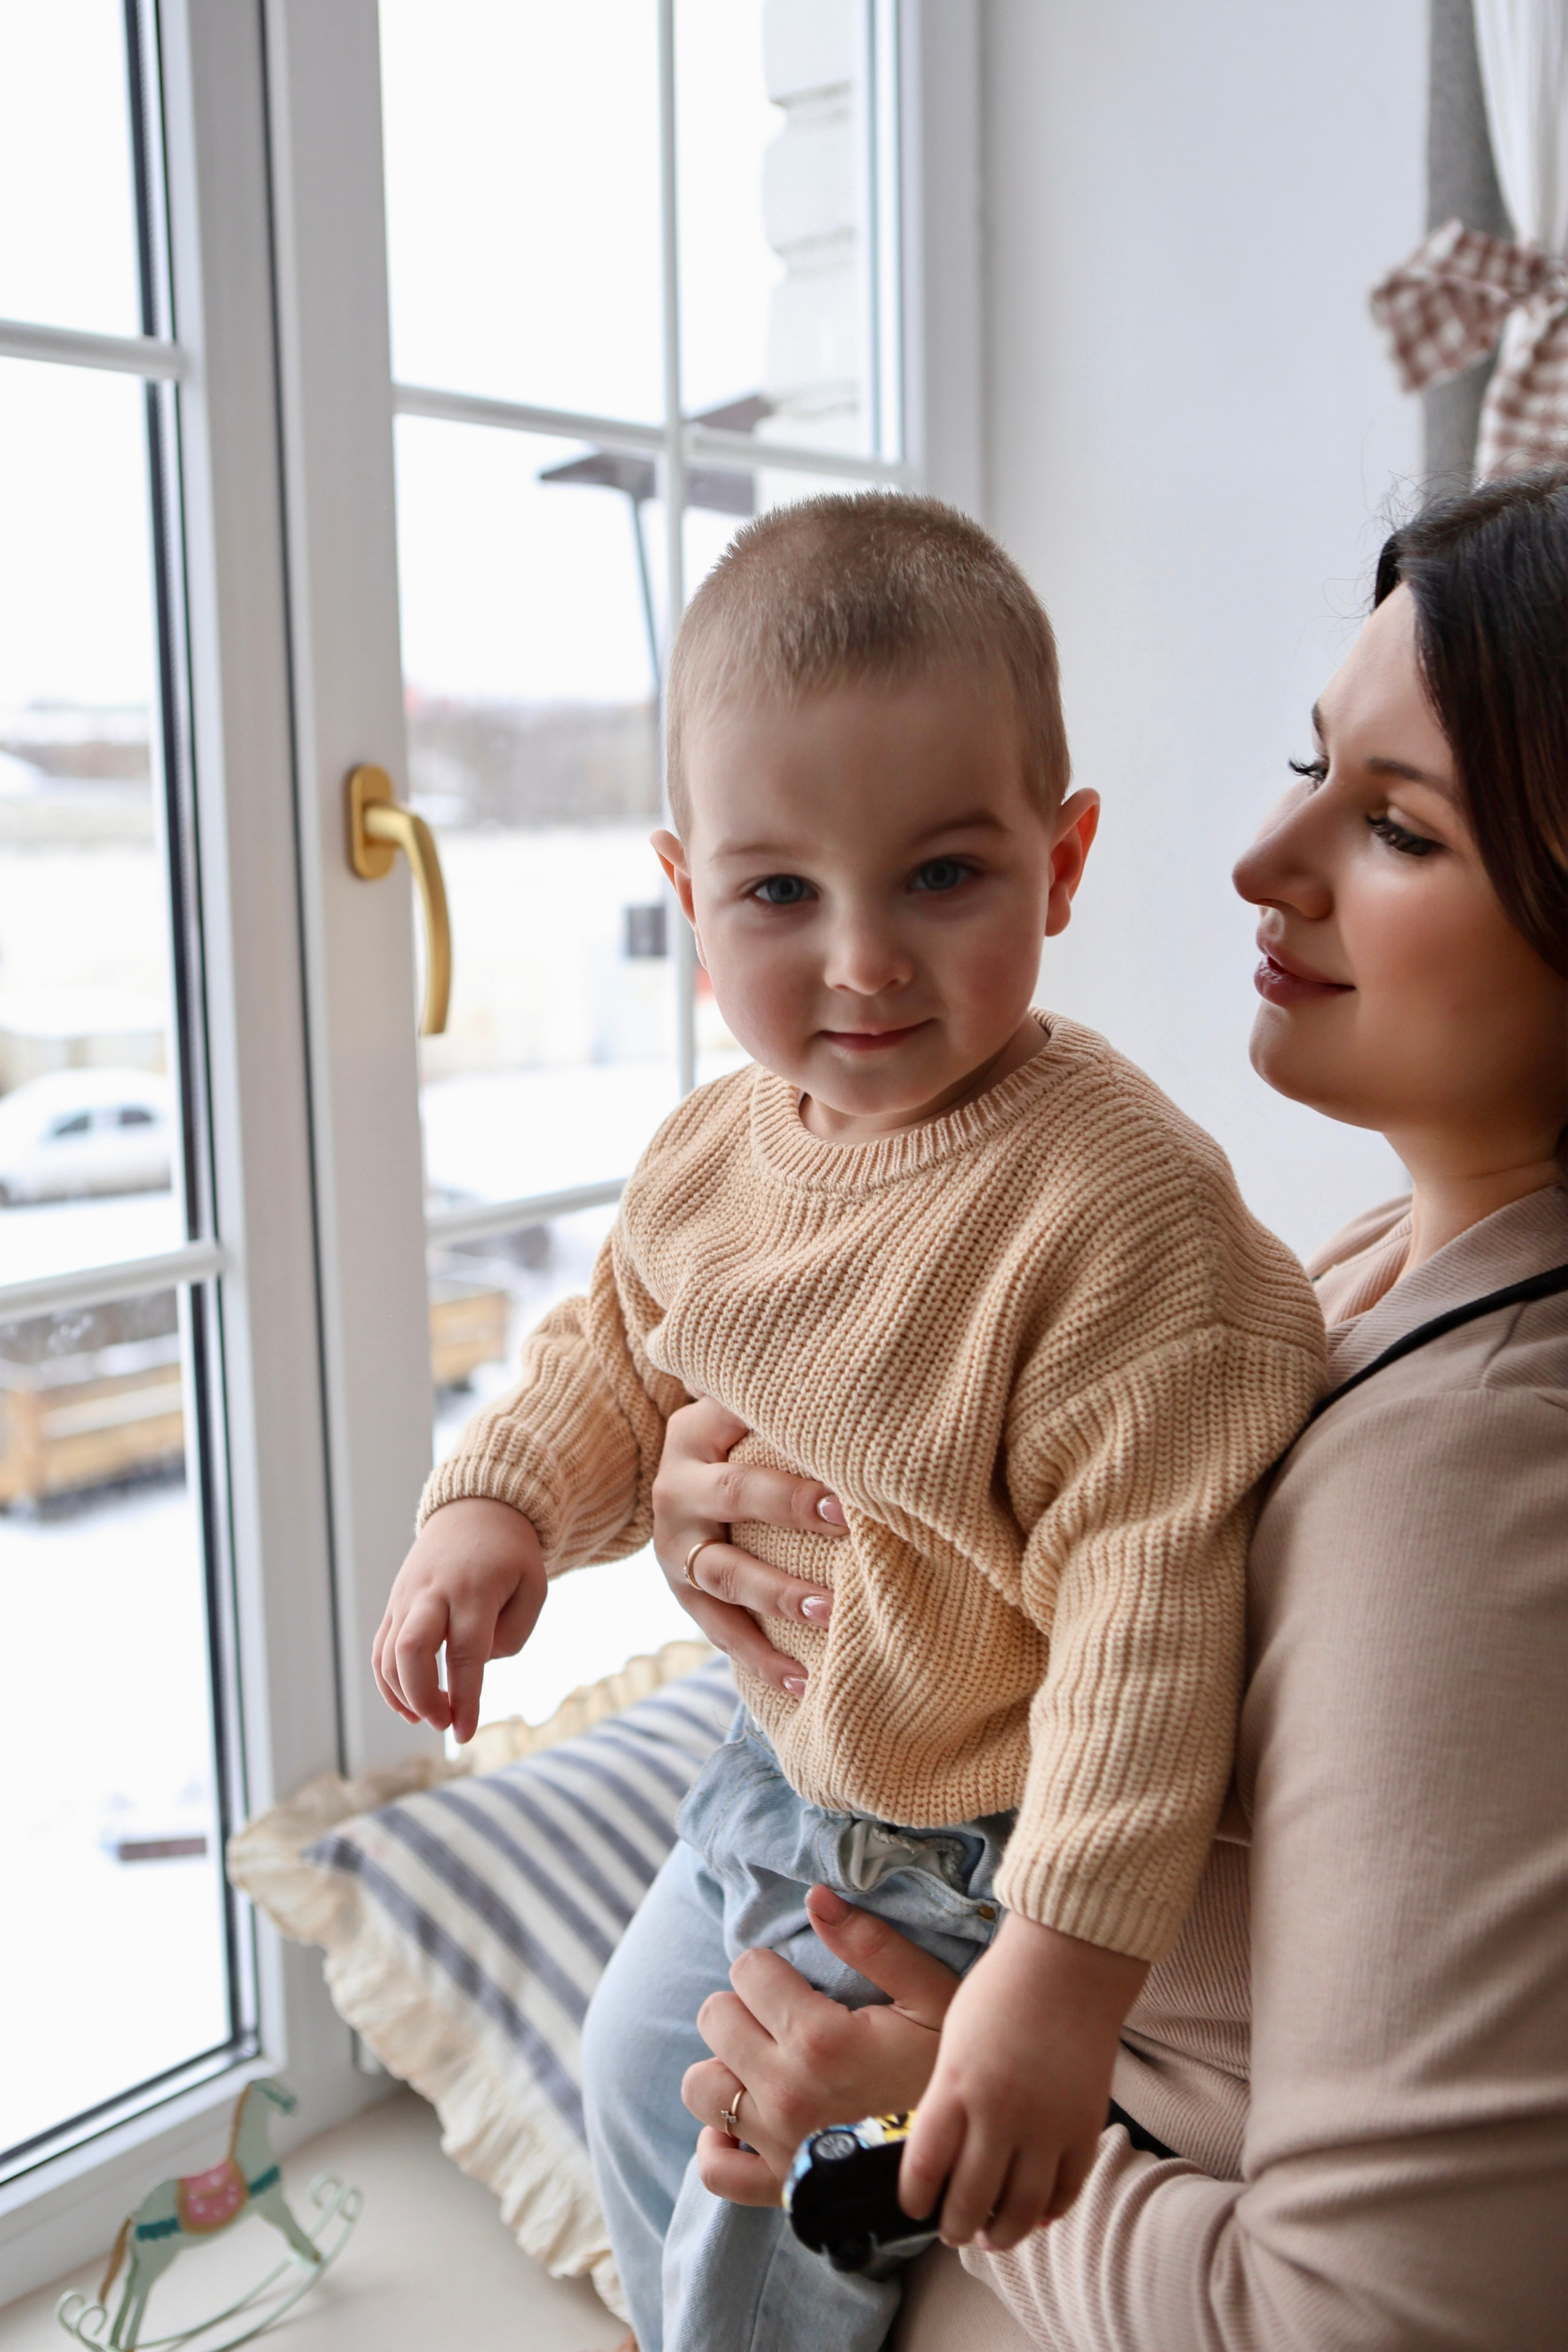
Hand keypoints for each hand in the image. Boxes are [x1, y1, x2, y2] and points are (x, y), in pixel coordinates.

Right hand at [372, 1498, 546, 1743]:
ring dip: (403, 1695)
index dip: (464, 1698)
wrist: (476, 1507)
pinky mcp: (395, 1602)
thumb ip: (513, 1634)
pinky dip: (388, 1682)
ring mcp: (408, 1596)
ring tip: (431, 1716)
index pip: (466, 1653)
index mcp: (475, 1589)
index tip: (464, 1734)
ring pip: (388, 1653)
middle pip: (412, 1649)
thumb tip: (476, 1666)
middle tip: (444, 1722)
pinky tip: (410, 1706)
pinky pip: (380, 1648)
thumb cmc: (512, 1555)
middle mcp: (434, 1591)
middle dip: (422, 1696)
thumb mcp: (534, 1586)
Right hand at [652, 1396, 846, 1698]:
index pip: (741, 1426)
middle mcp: (677, 1488)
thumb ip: (775, 1391)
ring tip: (829, 1611)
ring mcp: (675, 1548)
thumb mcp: (738, 1406)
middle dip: (792, 1512)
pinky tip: (803, 1682)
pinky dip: (759, 1659)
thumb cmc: (735, 1436)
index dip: (793, 1439)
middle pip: (734, 1496)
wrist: (679, 1479)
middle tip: (849, 1529)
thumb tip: (849, 1370)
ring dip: (777, 1595)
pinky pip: (719, 1631)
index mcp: (695, 1431)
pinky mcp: (683, 1594)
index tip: (848, 1467)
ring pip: (725, 1575)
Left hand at [681, 1884, 957, 2206]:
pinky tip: (744, 2122)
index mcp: (818, 2039)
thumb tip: (815, 1897)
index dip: (771, 1968)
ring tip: (763, 2061)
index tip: (798, 1983)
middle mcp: (785, 2091)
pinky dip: (719, 2143)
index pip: (748, 1971)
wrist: (966, 2163)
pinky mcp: (777, 2187)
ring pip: (701, 2086)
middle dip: (744, 2007)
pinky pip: (715, 2169)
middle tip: (783, 2018)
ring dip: (725, 2066)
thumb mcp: (930, 1995)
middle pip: (715, 2019)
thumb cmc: (947, 2072)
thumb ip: (871, 1943)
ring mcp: (776, 2143)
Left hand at [900, 1915, 1147, 2251]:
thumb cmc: (1001, 1992)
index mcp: (956, 2085)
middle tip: (950, 2231)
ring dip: (1002, 2233)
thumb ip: (945, 2098)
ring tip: (989, 2236)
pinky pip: (1067, 2190)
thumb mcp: (953, 2039)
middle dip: (955, 2226)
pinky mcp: (1085, 2126)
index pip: (925, 2167)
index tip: (913, 2208)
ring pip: (1021, 2210)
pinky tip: (1035, 2214)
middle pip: (970, 2200)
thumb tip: (939, 2155)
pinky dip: (1049, 2212)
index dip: (915, 2199)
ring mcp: (1047, 2124)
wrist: (1068, 1963)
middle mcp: (999, 2112)